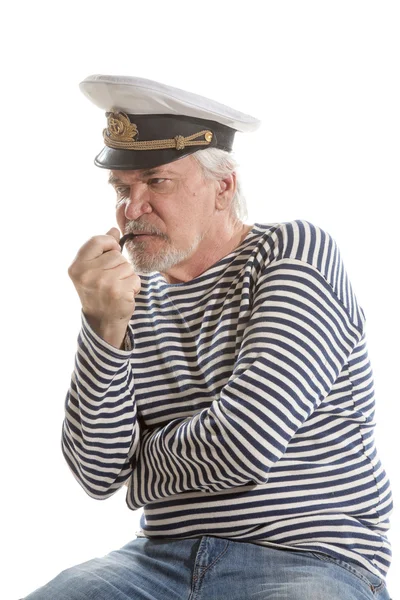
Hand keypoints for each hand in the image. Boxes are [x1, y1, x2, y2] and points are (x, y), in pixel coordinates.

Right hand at [68, 228, 140, 347]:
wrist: (102, 321)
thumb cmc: (97, 292)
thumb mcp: (92, 270)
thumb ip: (101, 249)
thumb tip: (113, 229)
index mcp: (77, 266)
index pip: (97, 240)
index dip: (109, 244)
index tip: (112, 252)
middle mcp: (87, 274)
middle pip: (116, 254)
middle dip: (119, 265)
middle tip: (111, 279)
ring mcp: (103, 284)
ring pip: (127, 266)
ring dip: (127, 276)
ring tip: (117, 287)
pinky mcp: (118, 292)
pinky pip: (135, 278)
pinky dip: (134, 286)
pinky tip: (124, 294)